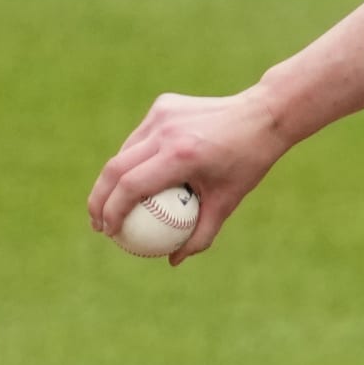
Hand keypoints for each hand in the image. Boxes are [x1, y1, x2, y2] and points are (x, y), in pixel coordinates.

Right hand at [88, 89, 288, 265]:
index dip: (111, 211)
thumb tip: (174, 261)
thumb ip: (202, 234)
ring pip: (124, 151)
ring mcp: (162, 114)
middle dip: (98, 199)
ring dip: (112, 179)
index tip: (109, 232)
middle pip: (115, 168)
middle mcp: (167, 131)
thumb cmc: (249, 161)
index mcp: (182, 155)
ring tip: (110, 205)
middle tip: (98, 224)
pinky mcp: (163, 104)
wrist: (265, 114)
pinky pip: (140, 137)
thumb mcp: (229, 201)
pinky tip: (135, 180)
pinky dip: (133, 158)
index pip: (130, 186)